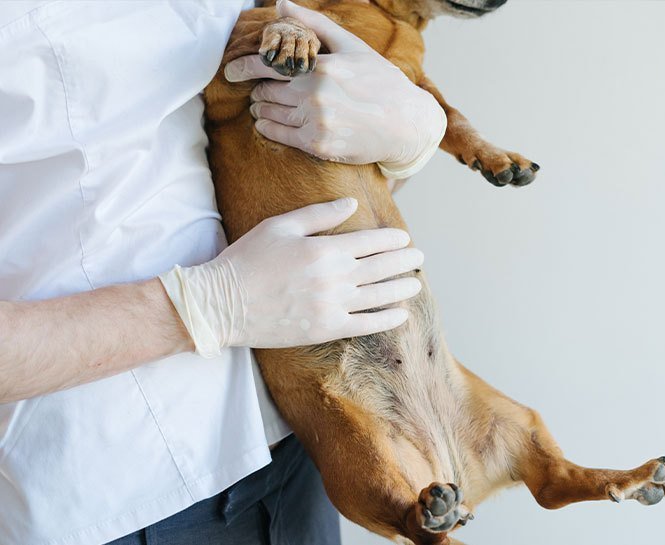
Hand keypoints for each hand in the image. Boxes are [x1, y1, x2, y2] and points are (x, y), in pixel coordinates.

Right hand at [159, 198, 423, 355]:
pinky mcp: (325, 329)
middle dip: (404, 262)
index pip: (371, 242)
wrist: (223, 303)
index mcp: (324, 249)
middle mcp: (334, 278)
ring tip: (416, 284)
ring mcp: (332, 306)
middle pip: (381, 268)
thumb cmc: (248, 260)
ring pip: (379, 296)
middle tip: (420, 258)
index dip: (392, 240)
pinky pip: (365, 325)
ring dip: (401, 289)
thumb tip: (352, 204)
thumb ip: (319, 215)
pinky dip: (386, 319)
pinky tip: (400, 315)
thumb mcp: (280, 226)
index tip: (404, 239)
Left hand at [224, 0, 446, 178]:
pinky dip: (268, 127)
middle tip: (260, 92)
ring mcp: (316, 122)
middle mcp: (315, 95)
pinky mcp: (319, 146)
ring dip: (262, 110)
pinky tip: (269, 123)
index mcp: (320, 67)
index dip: (244, 68)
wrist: (406, 124)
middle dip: (259, 91)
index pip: (268, 64)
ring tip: (266, 107)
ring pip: (268, 114)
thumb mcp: (352, 46)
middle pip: (265, 91)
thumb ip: (314, 23)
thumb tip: (280, 4)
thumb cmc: (380, 81)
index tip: (231, 72)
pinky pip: (278, 134)